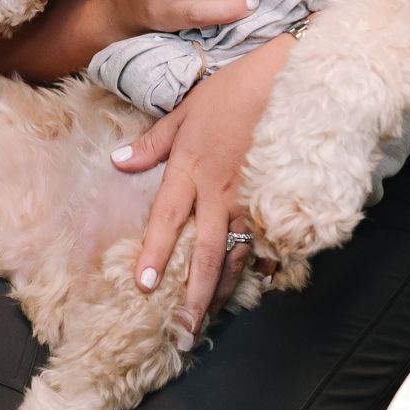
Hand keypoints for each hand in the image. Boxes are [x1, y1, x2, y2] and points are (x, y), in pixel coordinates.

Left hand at [112, 33, 294, 336]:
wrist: (291, 75)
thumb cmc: (236, 88)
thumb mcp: (187, 109)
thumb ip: (154, 142)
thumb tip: (119, 162)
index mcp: (191, 168)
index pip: (167, 219)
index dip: (154, 253)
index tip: (144, 287)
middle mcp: (219, 190)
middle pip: (204, 253)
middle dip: (193, 297)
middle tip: (184, 334)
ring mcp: (252, 197)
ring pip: (236, 255)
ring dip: (223, 291)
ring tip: (210, 319)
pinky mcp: (278, 197)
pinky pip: (267, 240)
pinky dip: (260, 265)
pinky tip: (253, 286)